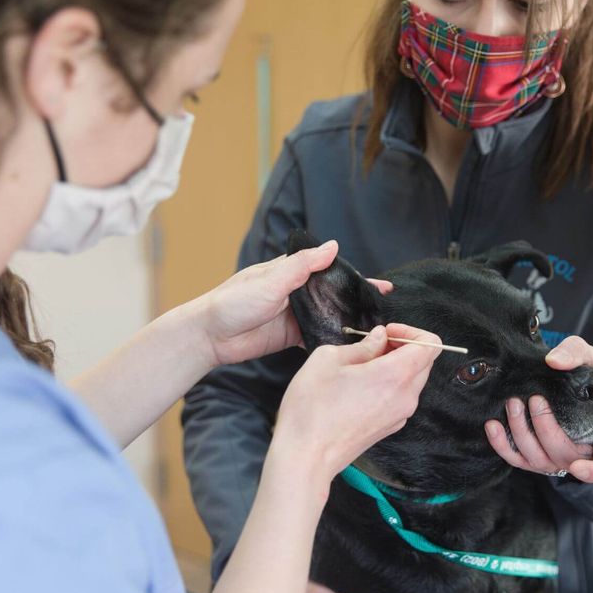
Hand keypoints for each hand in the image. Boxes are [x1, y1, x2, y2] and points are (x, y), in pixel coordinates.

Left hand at [190, 240, 394, 366]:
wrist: (210, 336)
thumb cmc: (234, 302)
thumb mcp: (271, 280)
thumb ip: (302, 266)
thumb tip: (333, 246)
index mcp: (292, 272)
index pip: (330, 271)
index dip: (354, 278)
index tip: (379, 285)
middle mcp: (296, 292)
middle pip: (333, 295)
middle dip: (357, 301)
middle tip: (383, 309)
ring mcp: (295, 315)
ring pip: (328, 316)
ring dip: (346, 321)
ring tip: (373, 329)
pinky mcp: (291, 336)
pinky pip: (317, 336)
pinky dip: (331, 339)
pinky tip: (349, 346)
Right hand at [274, 323, 441, 482]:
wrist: (306, 457)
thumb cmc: (312, 408)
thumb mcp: (328, 360)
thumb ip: (361, 346)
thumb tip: (378, 338)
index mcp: (396, 376)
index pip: (431, 345)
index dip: (411, 332)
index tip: (386, 333)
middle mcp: (406, 397)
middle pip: (423, 362)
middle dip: (402, 347)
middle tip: (372, 346)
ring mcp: (400, 415)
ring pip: (412, 380)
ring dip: (394, 367)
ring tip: (361, 368)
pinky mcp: (391, 427)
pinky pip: (400, 397)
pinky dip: (388, 385)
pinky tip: (359, 388)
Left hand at [485, 336, 592, 482]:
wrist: (568, 383)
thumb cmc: (588, 375)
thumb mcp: (590, 358)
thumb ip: (577, 354)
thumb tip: (554, 361)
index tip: (577, 467)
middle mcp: (583, 451)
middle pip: (564, 456)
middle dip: (546, 430)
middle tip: (534, 399)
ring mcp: (558, 457)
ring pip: (539, 460)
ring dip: (522, 433)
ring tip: (513, 403)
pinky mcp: (535, 455)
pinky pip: (518, 459)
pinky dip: (502, 445)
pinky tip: (493, 426)